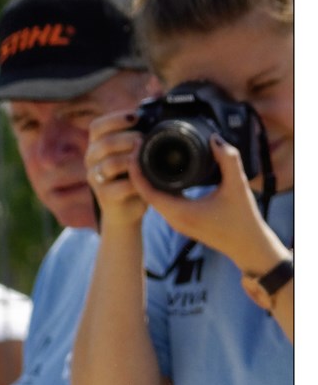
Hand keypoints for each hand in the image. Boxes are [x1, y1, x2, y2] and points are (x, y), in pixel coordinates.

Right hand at [83, 109, 153, 235]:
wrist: (127, 208)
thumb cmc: (135, 171)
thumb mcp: (140, 142)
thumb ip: (146, 117)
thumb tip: (155, 83)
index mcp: (99, 144)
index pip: (98, 126)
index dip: (116, 119)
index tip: (137, 118)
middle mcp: (92, 160)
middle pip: (103, 144)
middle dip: (127, 140)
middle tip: (145, 141)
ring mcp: (96, 179)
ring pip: (108, 165)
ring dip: (130, 160)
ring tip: (146, 159)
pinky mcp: (104, 197)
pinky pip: (117, 187)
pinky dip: (134, 182)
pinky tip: (145, 179)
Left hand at [140, 137, 290, 278]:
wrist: (247, 245)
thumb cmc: (243, 219)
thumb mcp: (238, 185)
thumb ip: (228, 159)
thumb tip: (214, 139)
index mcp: (179, 212)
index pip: (147, 191)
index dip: (137, 171)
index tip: (135, 152)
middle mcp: (173, 219)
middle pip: (146, 193)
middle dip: (139, 172)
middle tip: (139, 149)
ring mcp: (176, 222)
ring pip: (155, 198)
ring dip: (148, 180)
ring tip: (147, 157)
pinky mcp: (182, 221)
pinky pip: (164, 202)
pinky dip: (160, 187)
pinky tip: (164, 173)